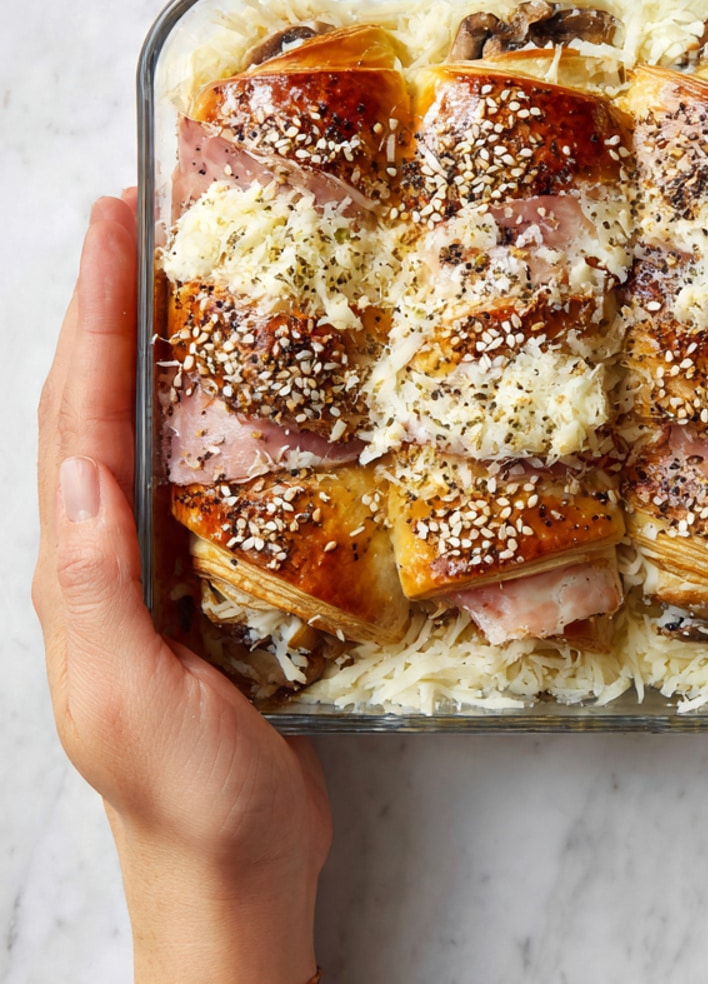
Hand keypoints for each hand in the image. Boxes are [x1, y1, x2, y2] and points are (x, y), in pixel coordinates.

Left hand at [32, 196, 331, 983]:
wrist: (236, 873)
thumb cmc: (188, 798)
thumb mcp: (129, 700)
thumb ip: (95, 590)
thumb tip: (81, 475)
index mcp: (80, 572)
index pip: (79, 416)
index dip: (91, 314)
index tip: (114, 224)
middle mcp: (108, 555)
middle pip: (98, 404)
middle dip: (108, 304)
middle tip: (142, 217)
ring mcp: (159, 568)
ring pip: (146, 432)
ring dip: (151, 345)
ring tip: (185, 274)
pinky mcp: (214, 584)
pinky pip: (201, 477)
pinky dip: (209, 415)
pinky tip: (245, 391)